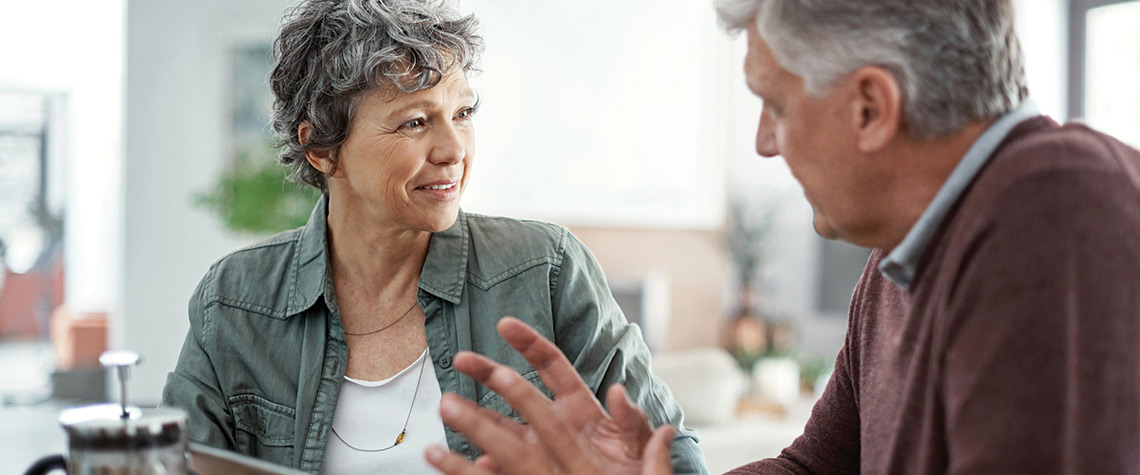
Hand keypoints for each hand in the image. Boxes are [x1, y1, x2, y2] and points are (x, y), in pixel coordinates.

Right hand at [424, 316, 675, 474]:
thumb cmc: (636, 473)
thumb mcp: (638, 446)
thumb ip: (632, 421)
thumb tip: (618, 392)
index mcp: (581, 407)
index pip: (552, 366)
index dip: (529, 343)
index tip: (505, 325)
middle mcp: (553, 424)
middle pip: (515, 391)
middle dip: (487, 373)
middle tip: (462, 359)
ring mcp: (537, 451)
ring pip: (498, 429)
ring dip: (474, 417)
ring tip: (447, 406)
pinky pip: (500, 469)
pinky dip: (481, 466)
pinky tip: (467, 460)